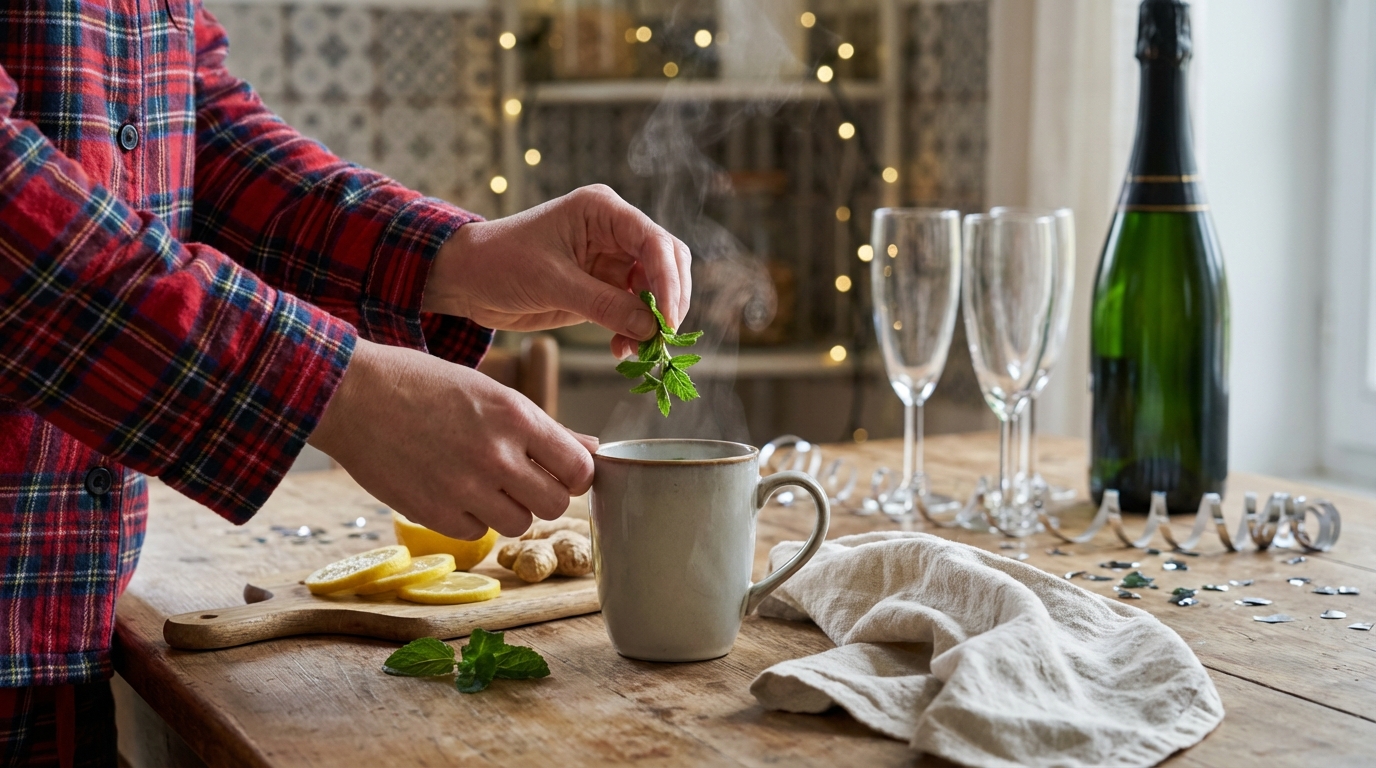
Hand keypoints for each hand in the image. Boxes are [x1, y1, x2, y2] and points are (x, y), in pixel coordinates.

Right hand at [308, 339, 596, 539]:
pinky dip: (470, 518)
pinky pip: (475, 532)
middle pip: (554, 504)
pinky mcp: (433, 513)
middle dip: (544, 495)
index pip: (580, 469)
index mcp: (517, 416)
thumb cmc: (423, 384)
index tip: (562, 471)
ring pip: (517, 523)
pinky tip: (451, 490)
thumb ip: (545, 428)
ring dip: (507, 509)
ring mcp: (465, 488)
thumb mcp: (491, 392)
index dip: (575, 474)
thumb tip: (592, 449)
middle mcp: (497, 455)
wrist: (350, 394)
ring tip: (483, 482)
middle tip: (523, 480)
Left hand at [424, 185, 691, 358]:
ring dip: (652, 321)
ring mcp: (610, 259)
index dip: (668, 281)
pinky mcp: (603, 287)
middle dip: (669, 301)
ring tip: (638, 350)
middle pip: (667, 262)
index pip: (654, 241)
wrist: (467, 279)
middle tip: (662, 337)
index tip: (668, 320)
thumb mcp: (551, 283)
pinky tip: (622, 349)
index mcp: (601, 211)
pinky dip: (634, 330)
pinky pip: (634, 309)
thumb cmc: (500, 263)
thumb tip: (651, 328)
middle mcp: (613, 231)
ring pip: (655, 289)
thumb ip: (604, 305)